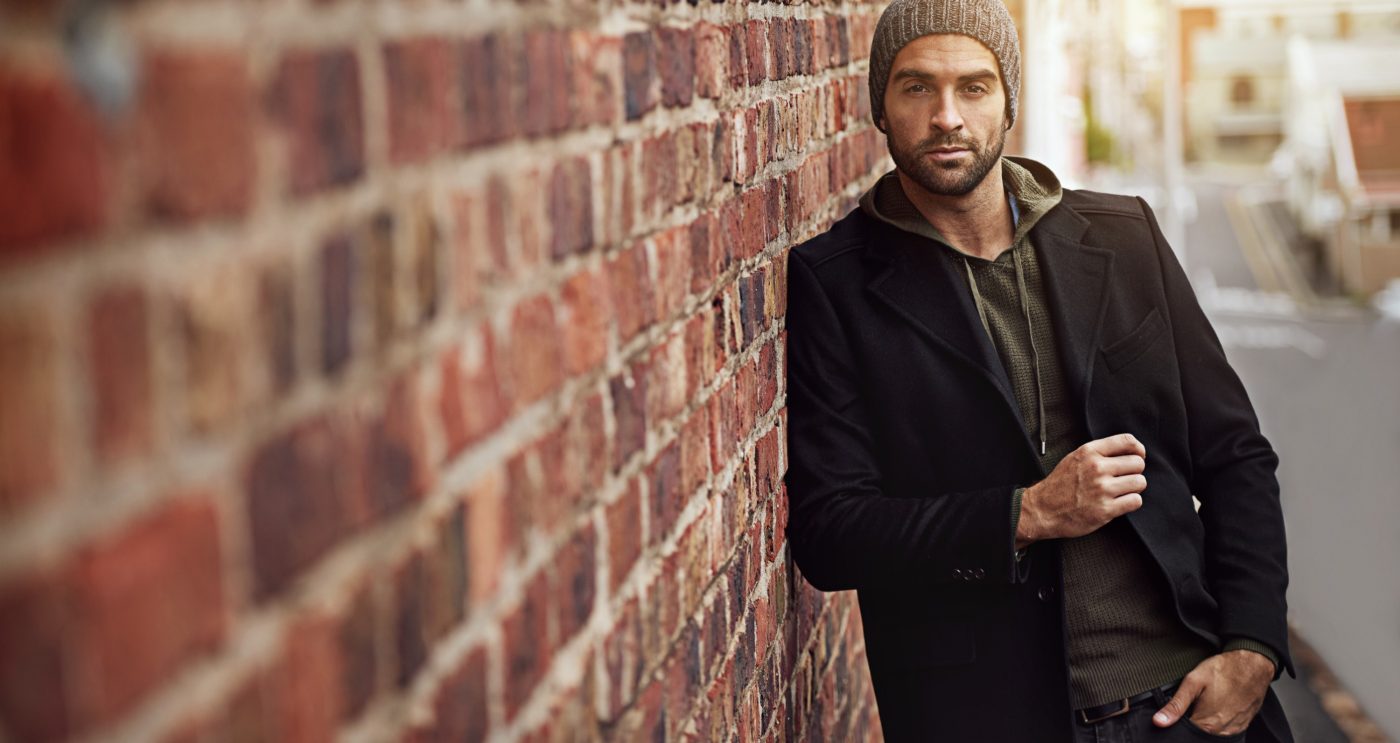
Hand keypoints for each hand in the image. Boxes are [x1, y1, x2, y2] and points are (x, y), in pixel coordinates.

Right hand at [1015, 433, 1146, 548]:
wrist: (1042, 509)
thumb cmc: (1060, 485)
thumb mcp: (1074, 458)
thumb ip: (1099, 453)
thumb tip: (1129, 452)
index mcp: (1089, 452)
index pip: (1128, 441)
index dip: (1138, 450)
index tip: (1138, 457)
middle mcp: (1097, 468)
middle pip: (1138, 463)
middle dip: (1134, 471)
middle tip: (1124, 478)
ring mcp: (1102, 489)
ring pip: (1140, 482)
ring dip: (1133, 488)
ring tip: (1120, 491)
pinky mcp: (1106, 510)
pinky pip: (1135, 501)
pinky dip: (1130, 502)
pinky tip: (1119, 502)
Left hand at [1152, 650, 1273, 734]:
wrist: (1253, 665)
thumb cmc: (1224, 670)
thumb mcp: (1193, 682)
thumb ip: (1176, 704)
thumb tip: (1159, 721)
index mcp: (1206, 724)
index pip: (1184, 733)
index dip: (1177, 723)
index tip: (1179, 711)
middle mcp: (1221, 731)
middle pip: (1198, 734)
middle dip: (1191, 721)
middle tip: (1195, 702)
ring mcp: (1233, 729)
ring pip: (1211, 733)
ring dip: (1205, 721)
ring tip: (1207, 702)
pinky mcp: (1242, 725)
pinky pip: (1225, 730)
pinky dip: (1218, 721)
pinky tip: (1218, 705)